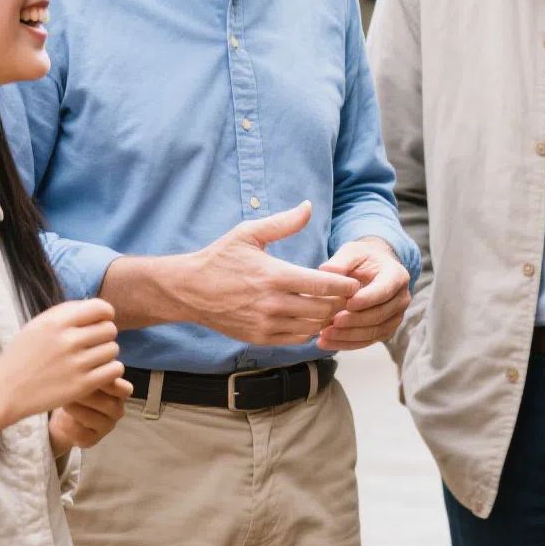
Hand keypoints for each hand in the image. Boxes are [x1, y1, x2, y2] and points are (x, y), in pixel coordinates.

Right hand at [0, 299, 123, 422]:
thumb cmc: (22, 357)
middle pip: (110, 329)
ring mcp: (76, 364)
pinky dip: (110, 371)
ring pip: (113, 350)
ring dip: (106, 355)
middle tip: (92, 345)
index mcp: (56, 322)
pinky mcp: (82, 385)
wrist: (4, 393)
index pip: (101, 308)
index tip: (98, 323)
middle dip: (104, 336)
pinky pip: (115, 370)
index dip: (105, 315)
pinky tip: (97, 373)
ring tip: (91, 360)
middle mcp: (68, 340)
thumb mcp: (36, 326)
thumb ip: (65, 313)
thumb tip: (95, 306)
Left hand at [48, 376, 133, 457]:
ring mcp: (106, 427)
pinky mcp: (93, 440)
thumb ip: (93, 369)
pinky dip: (71, 427)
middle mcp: (117, 411)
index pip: (125, 389)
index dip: (109, 383)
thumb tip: (91, 356)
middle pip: (109, 404)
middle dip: (88, 396)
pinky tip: (61, 420)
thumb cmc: (77, 388)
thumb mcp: (86, 376)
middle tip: (70, 388)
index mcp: (120, 393)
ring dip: (78, 410)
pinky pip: (84, 435)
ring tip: (64, 402)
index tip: (90, 375)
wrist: (64, 414)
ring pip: (97, 420)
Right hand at [176, 202, 360, 345]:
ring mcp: (266, 324)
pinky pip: (297, 339)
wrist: (189, 290)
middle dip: (341, 302)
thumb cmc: (220, 258)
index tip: (355, 282)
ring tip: (335, 307)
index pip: (323, 285)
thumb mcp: (249, 233)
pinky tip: (313, 318)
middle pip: (323, 308)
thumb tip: (308, 206)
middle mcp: (272, 303)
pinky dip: (310, 330)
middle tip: (350, 296)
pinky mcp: (260, 337)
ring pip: (313, 326)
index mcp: (274, 276)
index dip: (345, 285)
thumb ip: (283, 222)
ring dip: (327, 317)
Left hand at [315, 237, 410, 350]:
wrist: (374, 269)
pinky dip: (347, 344)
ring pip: (374, 332)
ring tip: (324, 335)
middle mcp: (401, 298)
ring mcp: (395, 316)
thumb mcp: (352, 252)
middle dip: (354, 321)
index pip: (384, 290)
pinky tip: (327, 342)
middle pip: (379, 315)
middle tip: (331, 322)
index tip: (347, 304)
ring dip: (348, 336)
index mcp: (397, 276)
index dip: (367, 299)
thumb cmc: (362, 259)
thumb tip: (326, 270)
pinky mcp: (386, 330)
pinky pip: (368, 341)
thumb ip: (340, 261)